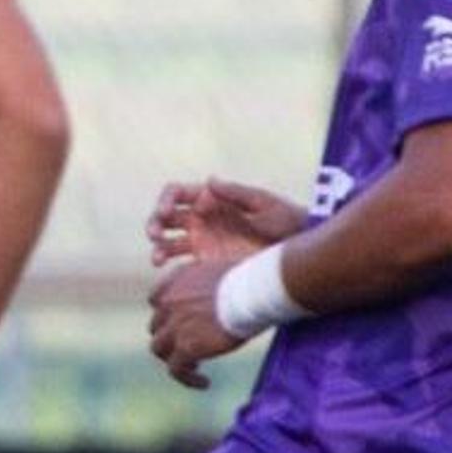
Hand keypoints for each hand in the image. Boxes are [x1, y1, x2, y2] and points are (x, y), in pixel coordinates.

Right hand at [147, 176, 305, 266]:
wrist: (297, 253)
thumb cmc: (286, 222)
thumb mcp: (264, 204)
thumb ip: (236, 193)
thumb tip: (209, 181)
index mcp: (211, 200)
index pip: (177, 193)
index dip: (166, 200)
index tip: (166, 212)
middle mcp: (201, 219)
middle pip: (165, 216)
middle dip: (154, 223)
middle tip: (155, 234)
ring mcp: (201, 241)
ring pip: (166, 240)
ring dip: (157, 246)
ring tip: (158, 258)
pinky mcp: (204, 262)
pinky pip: (178, 263)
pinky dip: (168, 266)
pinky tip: (166, 271)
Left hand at [147, 255, 250, 389]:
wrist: (254, 291)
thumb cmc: (253, 278)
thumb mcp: (225, 269)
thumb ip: (212, 280)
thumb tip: (223, 288)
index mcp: (178, 279)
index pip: (157, 298)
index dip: (167, 313)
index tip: (180, 322)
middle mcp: (170, 301)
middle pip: (158, 325)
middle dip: (171, 336)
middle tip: (189, 345)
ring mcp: (175, 325)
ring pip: (160, 348)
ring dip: (174, 358)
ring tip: (194, 365)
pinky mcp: (185, 346)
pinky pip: (176, 369)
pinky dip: (187, 378)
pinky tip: (205, 383)